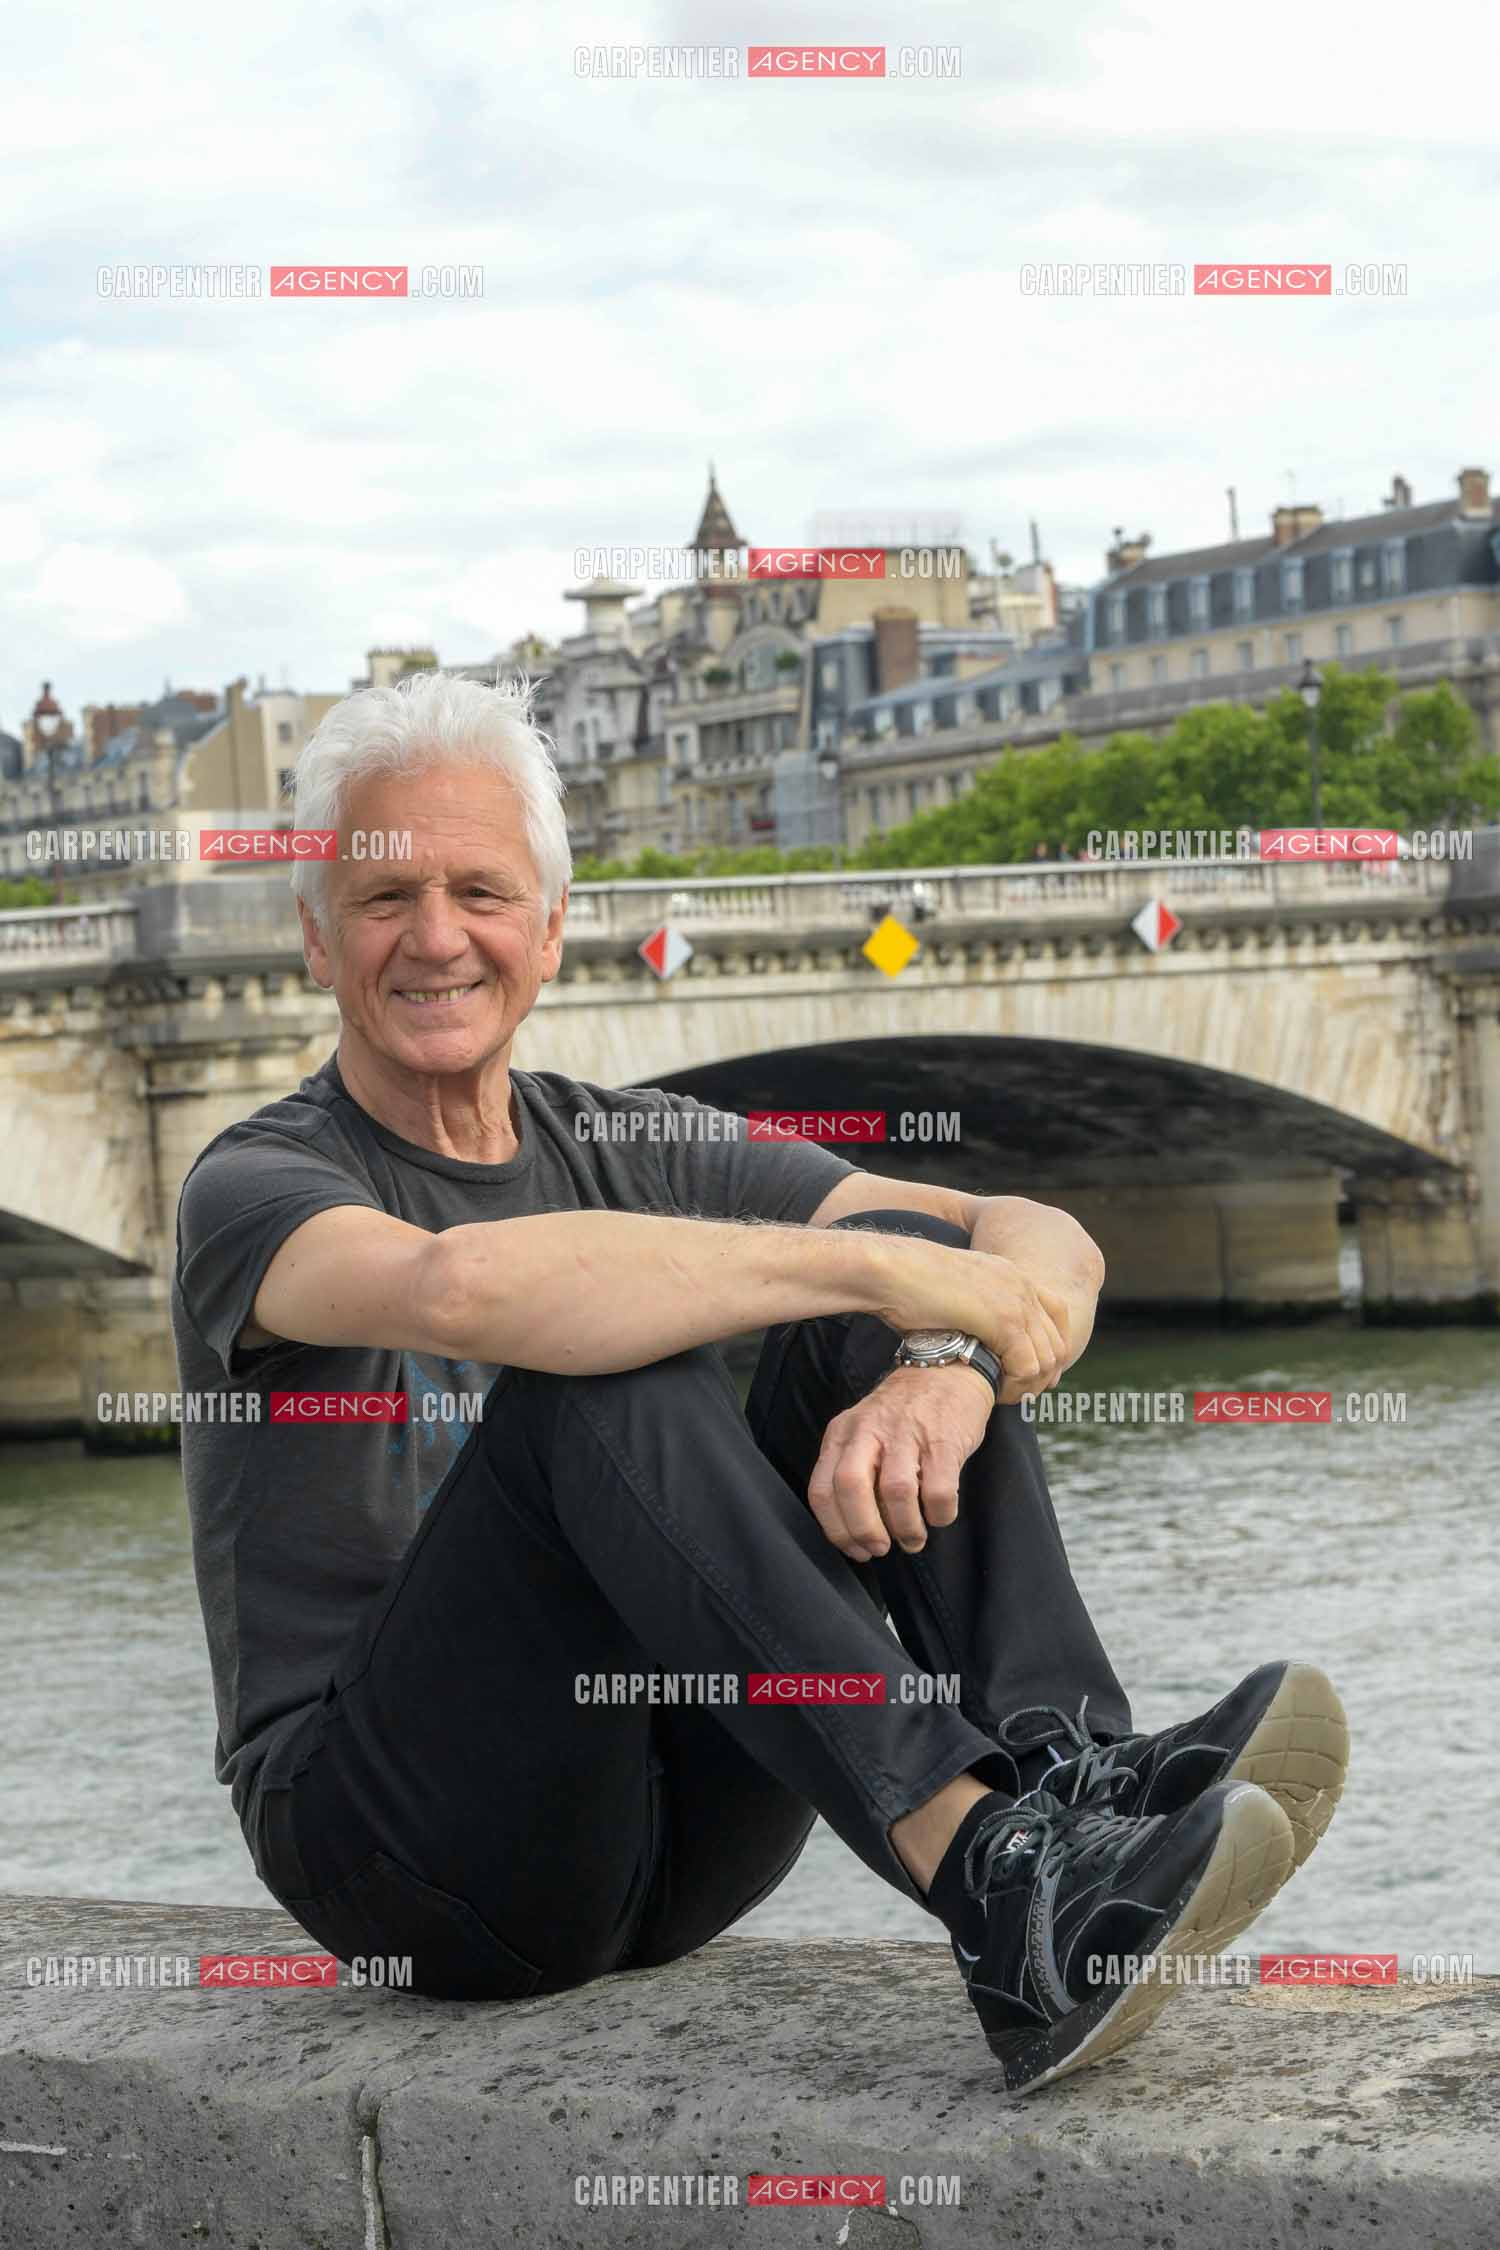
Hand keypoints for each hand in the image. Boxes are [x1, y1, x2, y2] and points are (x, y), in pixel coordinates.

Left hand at [806, 1363, 993, 1562]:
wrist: (947, 1369)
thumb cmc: (903, 1412)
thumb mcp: (864, 1430)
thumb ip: (854, 1469)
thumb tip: (859, 1530)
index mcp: (843, 1433)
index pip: (822, 1489)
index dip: (836, 1530)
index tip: (856, 1549)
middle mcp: (869, 1431)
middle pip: (851, 1487)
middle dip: (863, 1529)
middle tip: (880, 1548)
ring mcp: (907, 1434)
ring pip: (896, 1491)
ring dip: (905, 1528)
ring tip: (913, 1539)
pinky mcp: (944, 1441)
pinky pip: (938, 1491)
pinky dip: (939, 1515)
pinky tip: (939, 1516)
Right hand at [871, 1238, 1072, 1404]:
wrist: (888, 1271)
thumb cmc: (902, 1285)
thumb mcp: (949, 1291)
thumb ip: (970, 1309)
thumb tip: (970, 1338)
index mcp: (1008, 1273)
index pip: (1057, 1311)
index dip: (1052, 1345)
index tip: (1034, 1371)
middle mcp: (1019, 1284)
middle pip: (1057, 1341)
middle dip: (1041, 1374)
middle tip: (1016, 1392)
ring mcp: (1015, 1301)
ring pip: (1047, 1359)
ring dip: (1027, 1385)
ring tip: (1002, 1394)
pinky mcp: (1004, 1321)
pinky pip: (1028, 1367)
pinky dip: (1015, 1386)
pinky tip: (995, 1391)